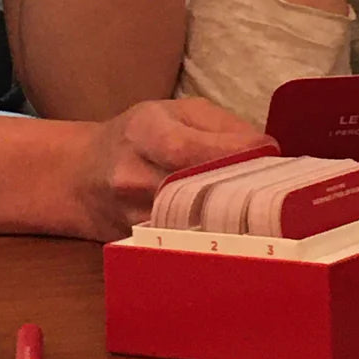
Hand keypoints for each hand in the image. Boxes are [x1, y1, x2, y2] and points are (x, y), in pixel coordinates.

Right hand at [73, 97, 269, 241]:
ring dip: (233, 220)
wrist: (82, 176)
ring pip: (193, 226)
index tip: (269, 158)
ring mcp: (131, 218)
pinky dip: (214, 240)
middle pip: (194, 192)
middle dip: (240, 192)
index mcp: (142, 131)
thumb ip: (221, 126)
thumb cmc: (138, 135)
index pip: (186, 148)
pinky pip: (184, 245)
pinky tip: (236, 233)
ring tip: (263, 212)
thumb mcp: (176, 111)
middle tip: (277, 191)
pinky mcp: (138, 246)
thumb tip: (267, 151)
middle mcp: (131, 177)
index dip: (232, 155)